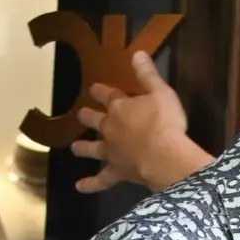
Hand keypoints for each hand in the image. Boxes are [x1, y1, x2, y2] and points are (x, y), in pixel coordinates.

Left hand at [73, 51, 209, 192]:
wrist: (164, 156)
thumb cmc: (165, 122)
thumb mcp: (162, 93)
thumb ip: (148, 75)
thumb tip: (136, 53)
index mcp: (121, 107)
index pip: (109, 95)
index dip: (102, 91)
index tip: (93, 88)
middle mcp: (111, 128)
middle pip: (96, 120)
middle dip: (88, 116)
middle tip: (81, 114)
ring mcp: (112, 151)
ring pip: (94, 149)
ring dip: (84, 148)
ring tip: (74, 148)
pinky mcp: (117, 172)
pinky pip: (101, 180)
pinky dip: (90, 184)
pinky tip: (80, 187)